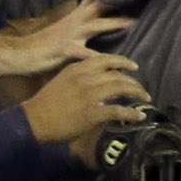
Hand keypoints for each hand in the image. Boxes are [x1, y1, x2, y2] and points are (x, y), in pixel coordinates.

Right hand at [0, 0, 124, 79]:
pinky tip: (108, 62)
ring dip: (114, 23)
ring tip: (132, 24)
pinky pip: (83, 53)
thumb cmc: (43, 46)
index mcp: (75, 17)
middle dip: (119, 1)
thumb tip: (94, 24)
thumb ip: (80, 27)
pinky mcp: (64, 49)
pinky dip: (96, 57)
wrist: (20, 54)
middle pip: (100, 6)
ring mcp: (70, 34)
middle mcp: (75, 22)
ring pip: (96, 25)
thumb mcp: (65, 32)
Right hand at [24, 52, 150, 161]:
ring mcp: (90, 95)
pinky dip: (131, 113)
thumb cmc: (46, 103)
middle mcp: (86, 78)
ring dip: (137, 93)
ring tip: (145, 98)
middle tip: (142, 89)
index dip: (123, 62)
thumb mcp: (62, 80)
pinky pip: (118, 111)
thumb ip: (79, 77)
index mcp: (78, 68)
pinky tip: (139, 116)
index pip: (106, 60)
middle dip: (133, 82)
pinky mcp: (92, 113)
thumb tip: (96, 81)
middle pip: (118, 74)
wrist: (34, 120)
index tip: (134, 66)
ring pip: (121, 88)